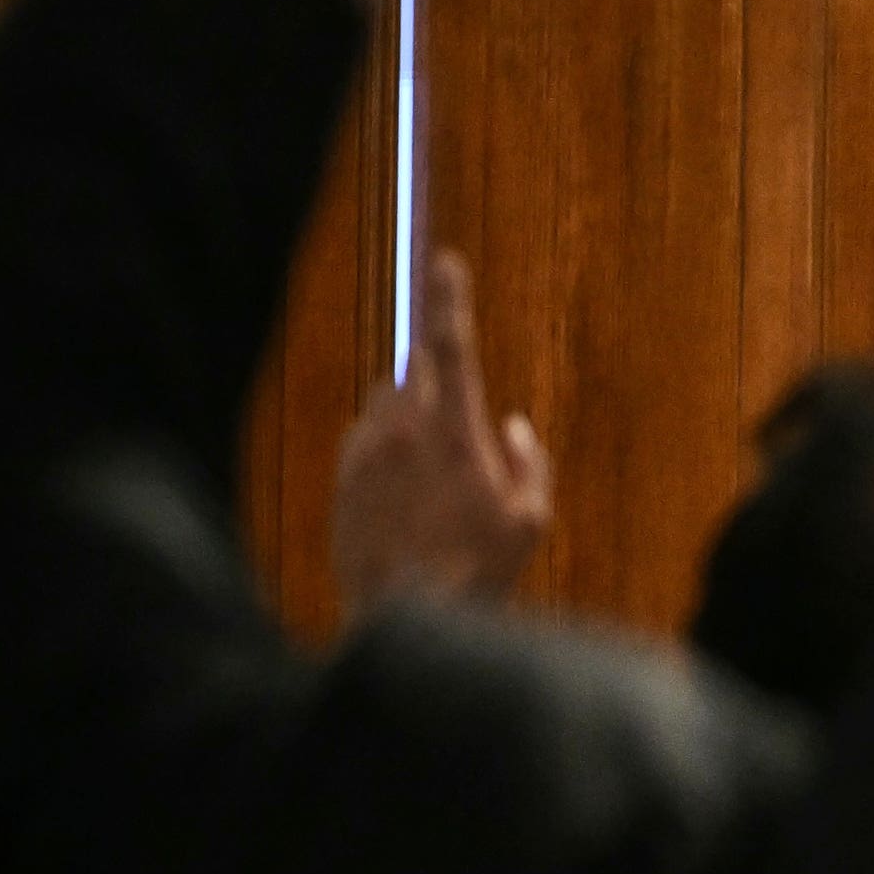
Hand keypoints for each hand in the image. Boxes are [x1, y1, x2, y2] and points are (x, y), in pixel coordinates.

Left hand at [336, 252, 554, 613]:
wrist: (403, 613)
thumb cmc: (477, 569)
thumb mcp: (531, 521)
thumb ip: (531, 463)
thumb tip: (512, 425)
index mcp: (455, 433)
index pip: (452, 347)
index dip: (448, 298)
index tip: (443, 259)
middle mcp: (403, 430)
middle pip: (414, 370)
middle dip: (436, 382)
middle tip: (457, 431)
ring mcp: (366, 451)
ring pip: (386, 403)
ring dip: (409, 418)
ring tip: (432, 477)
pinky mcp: (342, 475)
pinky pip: (365, 439)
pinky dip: (386, 450)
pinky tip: (405, 498)